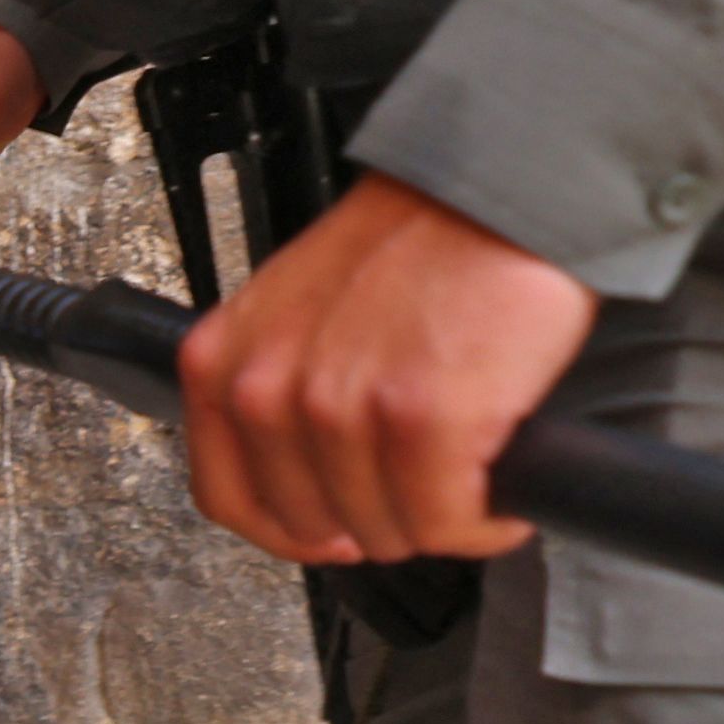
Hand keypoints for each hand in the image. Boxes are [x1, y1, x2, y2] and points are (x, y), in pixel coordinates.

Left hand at [175, 174, 598, 564]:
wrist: (499, 192)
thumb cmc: (416, 239)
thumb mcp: (298, 310)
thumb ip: (280, 383)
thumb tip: (305, 476)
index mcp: (223, 362)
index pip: (228, 496)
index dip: (289, 529)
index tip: (329, 530)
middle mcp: (268, 390)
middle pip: (312, 523)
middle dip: (376, 521)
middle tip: (421, 493)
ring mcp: (342, 410)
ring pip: (385, 531)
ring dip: (438, 524)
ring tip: (468, 485)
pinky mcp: (423, 422)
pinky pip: (450, 524)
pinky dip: (486, 527)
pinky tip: (500, 500)